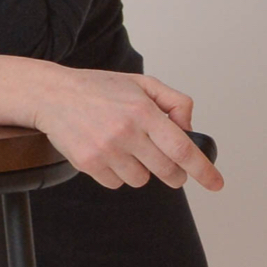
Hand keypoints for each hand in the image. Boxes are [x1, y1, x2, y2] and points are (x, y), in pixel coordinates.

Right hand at [31, 64, 224, 191]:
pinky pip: (117, 183)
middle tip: (163, 160)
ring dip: (138, 168)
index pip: (182, 147)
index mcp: (142, 109)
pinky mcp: (89, 164)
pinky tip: (104, 150)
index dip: (203, 169)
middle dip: (172, 171)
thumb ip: (172, 100)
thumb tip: (188, 127)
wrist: (52, 94)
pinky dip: (115, 172)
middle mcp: (126, 131)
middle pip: (167, 171)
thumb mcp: (138, 82)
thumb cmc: (96, 88)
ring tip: (121, 144)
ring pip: (141, 180)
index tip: (215, 182)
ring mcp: (107, 150)